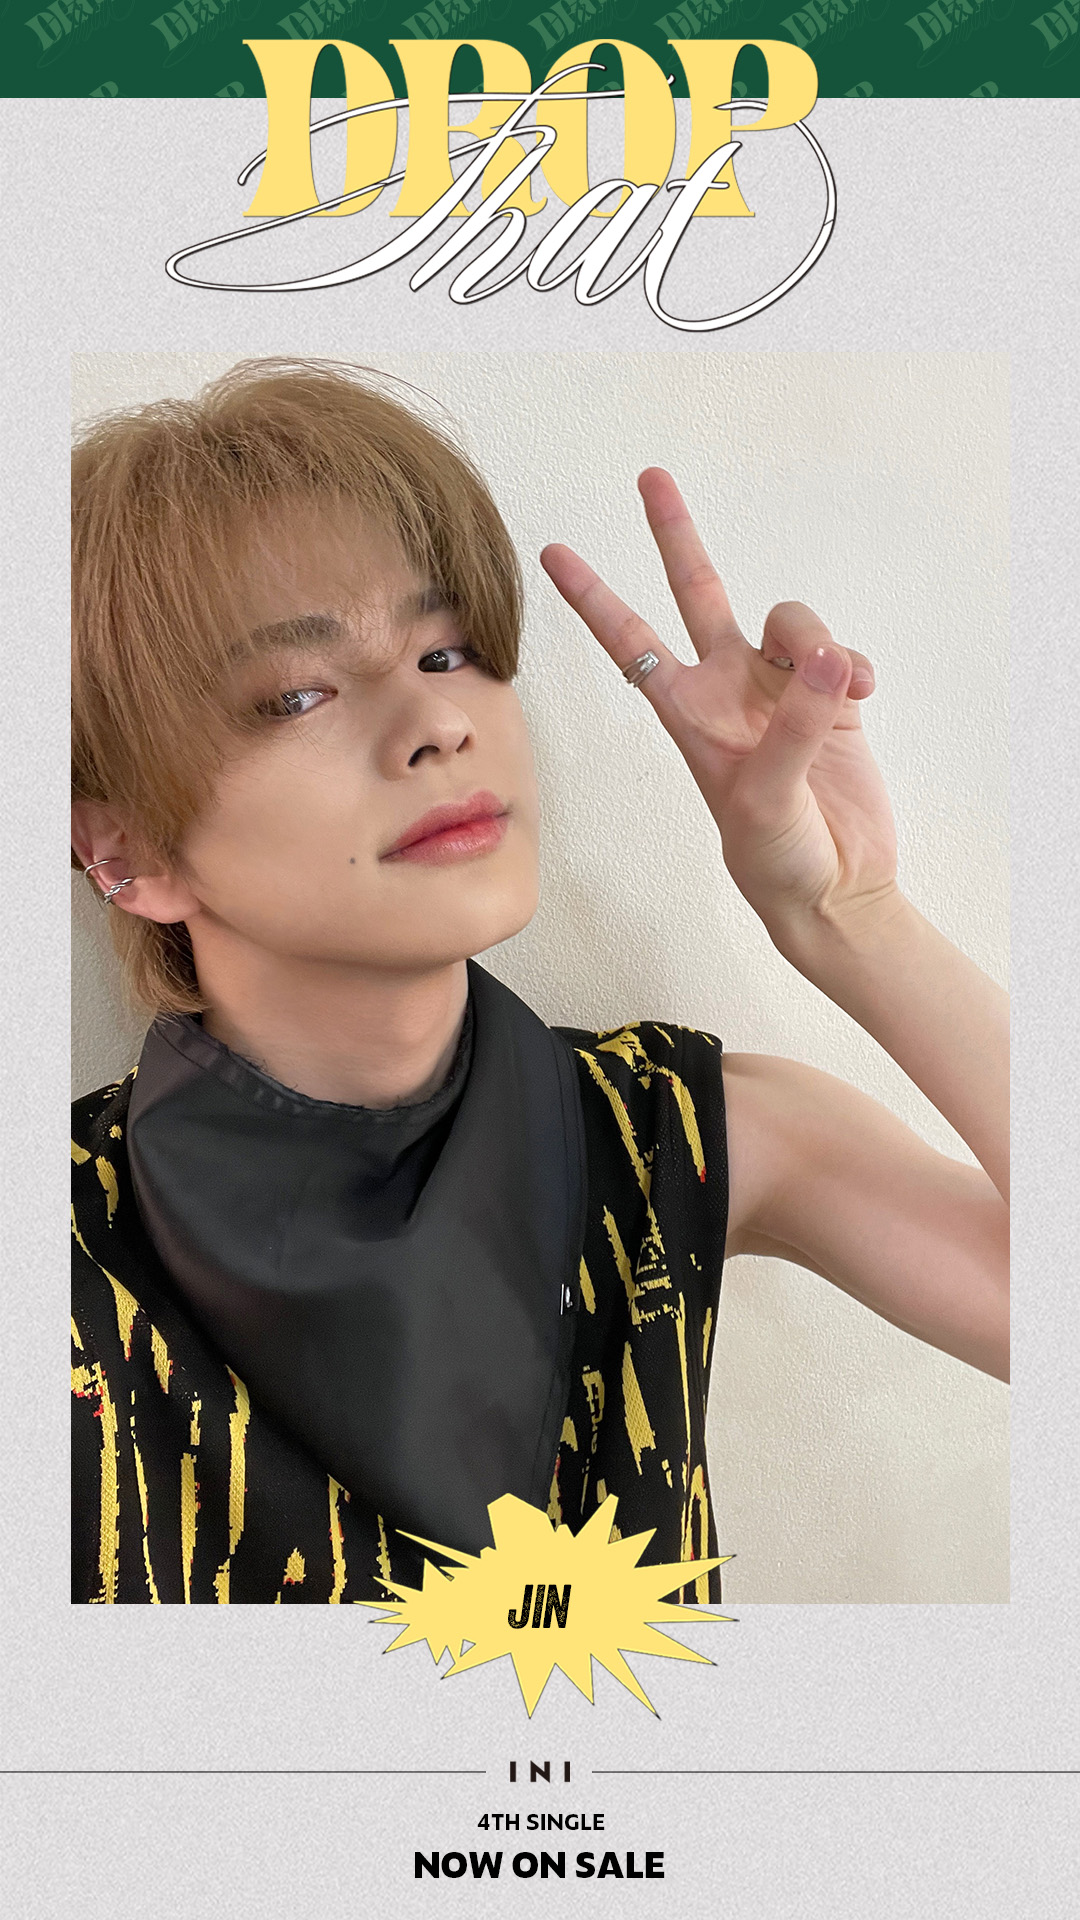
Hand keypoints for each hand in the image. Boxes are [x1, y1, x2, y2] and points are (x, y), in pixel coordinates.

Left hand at [540, 469, 902, 949]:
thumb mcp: (765, 801)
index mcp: (688, 714)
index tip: (553, 553)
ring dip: (815, 641)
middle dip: (675, 536)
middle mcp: (728, 690)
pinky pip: (840, 653)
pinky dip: (854, 666)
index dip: (594, 598)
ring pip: (789, 621)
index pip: (630, 643)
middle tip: (649, 477)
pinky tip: (862, 695)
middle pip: (698, 593)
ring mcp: (780, 690)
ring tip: (841, 687)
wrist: (837, 889)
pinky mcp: (832, 699)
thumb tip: (824, 655)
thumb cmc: (777, 860)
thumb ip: (791, 724)